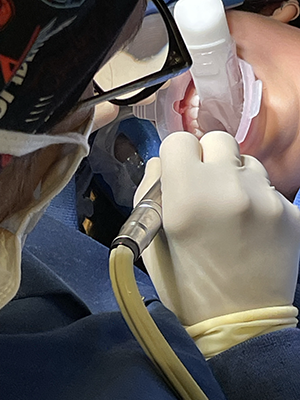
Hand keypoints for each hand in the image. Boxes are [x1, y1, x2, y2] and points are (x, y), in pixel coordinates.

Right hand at [134, 131, 299, 327]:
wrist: (238, 322)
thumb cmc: (184, 285)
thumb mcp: (151, 239)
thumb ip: (151, 190)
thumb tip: (163, 164)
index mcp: (186, 194)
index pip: (180, 140)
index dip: (176, 157)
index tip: (179, 174)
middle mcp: (228, 187)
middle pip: (218, 139)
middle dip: (208, 158)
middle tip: (205, 186)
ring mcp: (265, 198)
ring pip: (247, 161)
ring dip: (235, 177)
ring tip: (231, 210)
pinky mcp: (290, 212)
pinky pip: (269, 187)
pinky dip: (257, 199)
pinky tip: (252, 228)